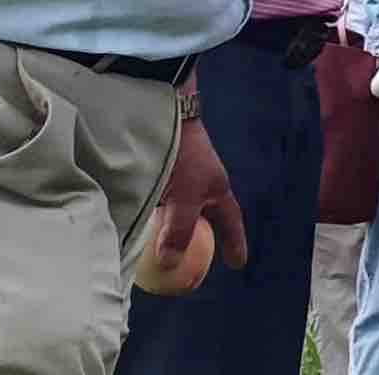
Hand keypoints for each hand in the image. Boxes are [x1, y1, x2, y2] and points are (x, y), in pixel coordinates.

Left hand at [150, 108, 249, 276]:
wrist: (164, 114)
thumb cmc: (183, 155)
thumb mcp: (185, 196)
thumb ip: (178, 230)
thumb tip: (170, 263)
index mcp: (216, 189)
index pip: (230, 222)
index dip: (234, 242)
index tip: (238, 263)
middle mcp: (200, 184)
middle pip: (203, 217)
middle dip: (200, 238)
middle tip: (193, 262)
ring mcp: (180, 177)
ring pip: (178, 210)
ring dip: (172, 228)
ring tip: (160, 248)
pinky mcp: (160, 171)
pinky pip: (160, 202)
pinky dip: (154, 216)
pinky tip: (140, 225)